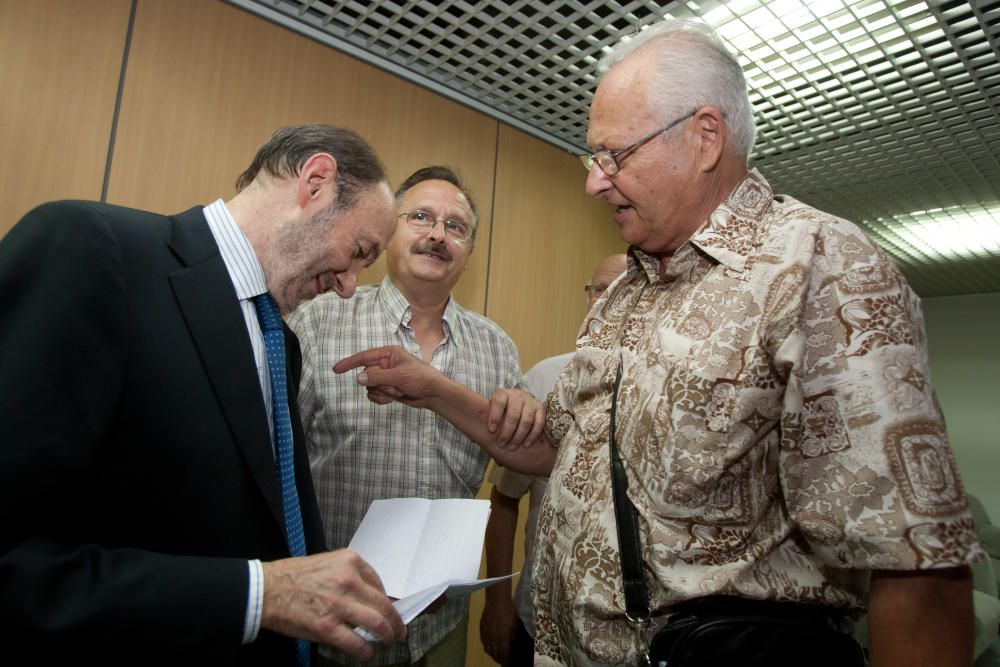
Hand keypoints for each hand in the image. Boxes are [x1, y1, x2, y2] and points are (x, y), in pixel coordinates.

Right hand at [261, 549, 405, 659]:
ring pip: (377, 623)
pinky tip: (367, 653)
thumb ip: (349, 575)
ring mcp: (339, 604)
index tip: (389, 610)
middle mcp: (348, 580)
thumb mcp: (327, 563)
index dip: (387, 601)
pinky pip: (356, 642)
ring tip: (387, 641)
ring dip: (387, 635)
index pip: (379, 584)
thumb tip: (369, 597)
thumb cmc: (292, 576)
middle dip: (395, 621)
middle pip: (383, 604)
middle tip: (398, 630)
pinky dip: (366, 650)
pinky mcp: (327, 627)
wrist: (265, 590)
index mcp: (349, 561)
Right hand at [333, 346, 441, 407]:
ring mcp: (385, 377)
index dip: (349, 363)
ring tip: (398, 391)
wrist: (433, 394)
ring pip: (370, 387)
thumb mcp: (399, 376)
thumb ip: (378, 377)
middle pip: (367, 376)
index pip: (363, 357)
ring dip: (382, 392)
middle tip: (395, 386)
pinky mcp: (387, 389)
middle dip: (379, 384)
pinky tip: (394, 398)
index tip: (336, 370)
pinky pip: (374, 395)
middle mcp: (384, 364)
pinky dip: (382, 398)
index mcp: (388, 354)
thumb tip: (358, 378)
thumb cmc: (421, 378)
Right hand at [480, 590, 518, 664]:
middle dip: (500, 659)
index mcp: (503, 637)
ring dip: (493, 654)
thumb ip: (513, 637)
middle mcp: (493, 638)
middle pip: (495, 654)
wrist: (497, 599)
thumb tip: (512, 646)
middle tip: (504, 661)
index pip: (504, 655)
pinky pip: (484, 642)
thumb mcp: (515, 625)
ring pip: (488, 650)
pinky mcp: (482, 629)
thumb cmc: (509, 610)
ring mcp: (486, 634)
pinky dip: (488, 647)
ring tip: (498, 656)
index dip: (506, 661)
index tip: (509, 664)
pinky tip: (491, 646)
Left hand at [488, 388, 544, 449]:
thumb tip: (475, 437)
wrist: (520, 401)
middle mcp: (517, 395)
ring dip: (519, 436)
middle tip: (501, 445)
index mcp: (502, 393)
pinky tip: (526, 445)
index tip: (492, 430)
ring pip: (526, 420)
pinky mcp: (540, 408)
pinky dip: (532, 436)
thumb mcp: (492, 409)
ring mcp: (530, 401)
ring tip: (512, 447)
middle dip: (506, 432)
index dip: (495, 416)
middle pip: (513, 415)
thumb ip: (486, 419)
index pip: (499, 402)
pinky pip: (539, 423)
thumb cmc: (501, 410)